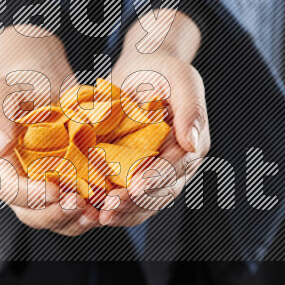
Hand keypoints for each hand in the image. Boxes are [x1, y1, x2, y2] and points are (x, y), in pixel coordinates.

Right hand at [0, 25, 100, 235]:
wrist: (44, 85)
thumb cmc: (19, 87)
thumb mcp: (3, 94)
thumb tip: (1, 148)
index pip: (10, 190)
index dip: (31, 196)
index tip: (54, 191)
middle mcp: (19, 186)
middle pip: (33, 214)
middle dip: (56, 215)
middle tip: (80, 207)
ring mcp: (44, 190)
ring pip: (57, 218)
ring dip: (77, 220)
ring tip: (97, 213)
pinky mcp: (67, 188)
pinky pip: (78, 209)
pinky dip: (93, 210)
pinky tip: (109, 204)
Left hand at [100, 11, 210, 226]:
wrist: (138, 68)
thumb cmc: (160, 68)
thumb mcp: (180, 76)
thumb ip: (191, 106)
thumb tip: (193, 142)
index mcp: (192, 145)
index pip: (175, 169)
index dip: (156, 180)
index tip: (135, 187)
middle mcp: (177, 165)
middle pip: (159, 193)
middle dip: (135, 204)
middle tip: (109, 207)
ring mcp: (155, 172)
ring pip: (144, 203)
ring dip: (123, 212)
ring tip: (99, 215)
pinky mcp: (133, 173)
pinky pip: (125, 196)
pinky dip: (110, 205)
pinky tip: (90, 209)